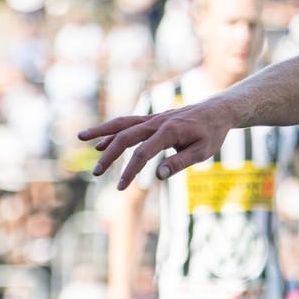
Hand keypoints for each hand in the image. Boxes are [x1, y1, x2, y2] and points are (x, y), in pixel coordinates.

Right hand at [83, 99, 237, 189]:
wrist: (218, 111)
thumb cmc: (212, 134)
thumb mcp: (202, 151)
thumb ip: (179, 162)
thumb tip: (157, 175)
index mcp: (169, 132)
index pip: (142, 153)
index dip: (130, 171)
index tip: (121, 187)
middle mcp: (156, 122)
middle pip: (125, 137)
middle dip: (109, 155)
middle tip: (96, 173)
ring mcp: (153, 119)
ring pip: (121, 124)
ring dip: (101, 132)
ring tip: (81, 138)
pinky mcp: (152, 119)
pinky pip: (128, 123)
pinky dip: (112, 130)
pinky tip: (101, 141)